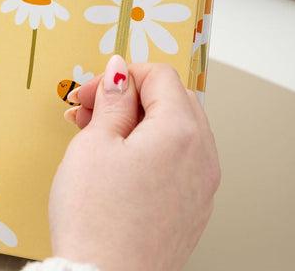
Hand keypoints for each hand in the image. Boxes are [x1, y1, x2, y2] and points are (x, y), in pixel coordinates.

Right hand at [49, 56, 219, 270]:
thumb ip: (113, 100)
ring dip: (140, 123)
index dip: (121, 76)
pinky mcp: (193, 211)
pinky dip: (152, 150)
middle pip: (173, 100)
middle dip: (131, 97)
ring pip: (177, 130)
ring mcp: (202, 188)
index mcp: (181, 133)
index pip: (160, 76)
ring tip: (98, 137)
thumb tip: (120, 74)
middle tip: (93, 111)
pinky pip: (179, 162)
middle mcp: (202, 158)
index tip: (93, 92)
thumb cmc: (96, 221)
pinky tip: (118, 164)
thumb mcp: (94, 144)